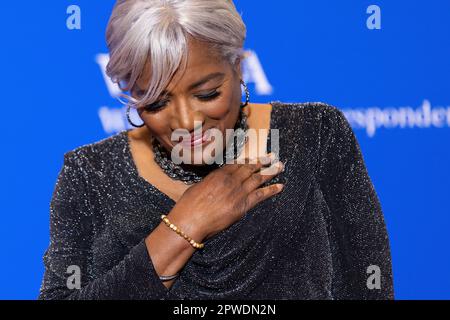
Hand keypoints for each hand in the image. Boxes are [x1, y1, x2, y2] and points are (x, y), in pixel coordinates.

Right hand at [169, 153, 283, 240]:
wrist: (190, 220)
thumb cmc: (188, 206)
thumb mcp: (197, 187)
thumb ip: (210, 182)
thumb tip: (214, 182)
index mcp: (219, 174)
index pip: (236, 163)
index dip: (247, 159)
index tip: (254, 155)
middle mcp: (230, 180)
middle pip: (250, 168)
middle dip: (262, 161)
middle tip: (271, 156)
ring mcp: (238, 192)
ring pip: (258, 178)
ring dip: (270, 171)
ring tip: (280, 166)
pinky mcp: (243, 205)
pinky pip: (261, 195)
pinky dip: (271, 190)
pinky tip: (280, 186)